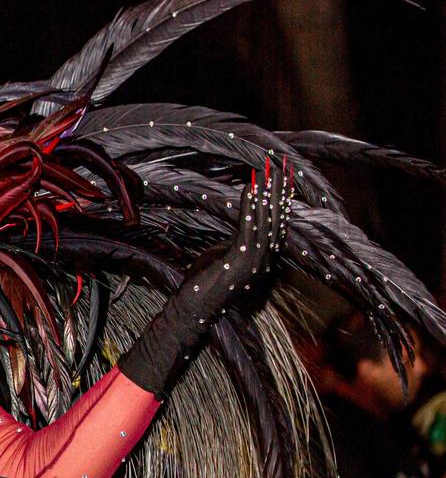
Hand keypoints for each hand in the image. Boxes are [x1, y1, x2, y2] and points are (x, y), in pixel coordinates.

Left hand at [175, 164, 291, 328]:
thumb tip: (243, 225)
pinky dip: (250, 206)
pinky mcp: (242, 258)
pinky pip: (249, 227)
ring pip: (266, 221)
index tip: (284, 184)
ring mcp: (256, 261)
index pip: (277, 228)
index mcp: (264, 261)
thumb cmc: (204, 283)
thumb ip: (238, 242)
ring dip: (267, 194)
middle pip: (277, 221)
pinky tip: (250, 189)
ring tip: (267, 173)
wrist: (194, 307)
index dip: (281, 205)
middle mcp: (266, 261)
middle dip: (279, 193)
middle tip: (280, 170)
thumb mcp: (225, 256)